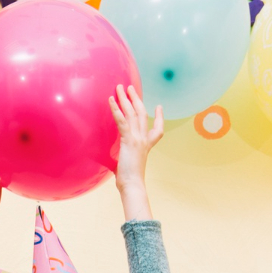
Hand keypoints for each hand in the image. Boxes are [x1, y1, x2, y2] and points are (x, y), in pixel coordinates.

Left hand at [111, 84, 163, 204]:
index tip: (159, 107)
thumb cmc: (129, 180)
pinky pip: (122, 121)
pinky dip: (116, 109)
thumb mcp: (128, 165)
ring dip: (125, 98)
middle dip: (136, 99)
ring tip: (120, 87)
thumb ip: (125, 160)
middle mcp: (144, 139)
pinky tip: (111, 99)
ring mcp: (137, 139)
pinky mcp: (129, 140)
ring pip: (132, 113)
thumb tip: (118, 165)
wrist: (132, 185)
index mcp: (146, 146)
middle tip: (130, 87)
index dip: (159, 117)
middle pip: (142, 113)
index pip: (157, 130)